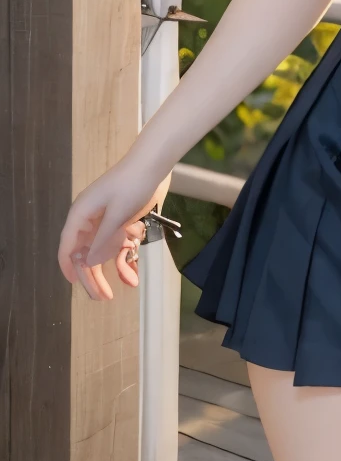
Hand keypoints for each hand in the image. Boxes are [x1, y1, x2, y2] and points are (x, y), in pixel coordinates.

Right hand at [58, 163, 161, 300]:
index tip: (74, 285)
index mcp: (81, 214)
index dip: (68, 267)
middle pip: (86, 252)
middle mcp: (89, 218)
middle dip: (93, 275)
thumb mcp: (117, 215)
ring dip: (112, 268)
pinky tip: (134, 271)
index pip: (67, 246)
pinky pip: (118, 243)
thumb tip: (86, 263)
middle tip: (102, 297)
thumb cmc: (133, 185)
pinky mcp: (120, 219)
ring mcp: (105, 219)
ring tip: (125, 285)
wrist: (153, 163)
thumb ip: (102, 240)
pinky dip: (125, 256)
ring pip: (103, 250)